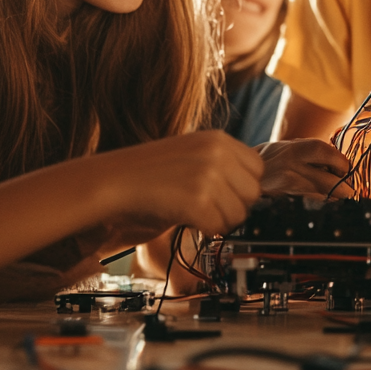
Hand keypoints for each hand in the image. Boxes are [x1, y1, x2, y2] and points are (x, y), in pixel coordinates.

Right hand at [92, 130, 263, 235]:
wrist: (112, 181)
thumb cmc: (147, 172)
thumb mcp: (191, 151)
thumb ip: (222, 162)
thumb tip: (252, 188)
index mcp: (218, 139)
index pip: (258, 168)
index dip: (243, 187)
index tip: (226, 196)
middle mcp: (218, 154)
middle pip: (253, 193)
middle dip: (234, 207)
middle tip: (209, 209)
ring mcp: (209, 176)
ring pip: (239, 214)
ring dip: (220, 221)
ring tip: (194, 213)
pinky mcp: (198, 201)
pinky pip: (219, 227)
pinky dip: (204, 230)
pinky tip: (186, 219)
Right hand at [257, 139, 353, 197]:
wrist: (247, 174)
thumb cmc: (274, 157)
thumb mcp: (293, 145)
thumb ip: (316, 152)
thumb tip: (343, 162)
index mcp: (296, 149)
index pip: (328, 154)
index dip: (343, 163)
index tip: (346, 167)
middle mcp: (293, 168)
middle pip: (332, 183)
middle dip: (346, 187)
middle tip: (349, 185)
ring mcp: (291, 186)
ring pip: (326, 196)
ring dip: (335, 194)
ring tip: (334, 187)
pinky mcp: (289, 199)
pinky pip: (315, 200)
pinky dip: (323, 198)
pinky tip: (320, 193)